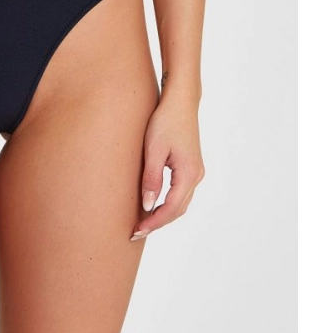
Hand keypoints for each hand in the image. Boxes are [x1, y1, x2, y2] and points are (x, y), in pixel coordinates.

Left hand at [130, 95, 204, 240]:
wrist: (180, 102)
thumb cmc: (165, 121)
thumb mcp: (153, 149)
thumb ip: (151, 178)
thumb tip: (147, 206)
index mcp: (189, 174)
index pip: (171, 209)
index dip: (154, 222)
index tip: (136, 230)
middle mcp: (196, 176)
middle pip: (178, 209)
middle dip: (157, 222)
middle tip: (136, 231)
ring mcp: (196, 171)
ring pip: (180, 202)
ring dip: (163, 214)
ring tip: (142, 222)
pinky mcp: (191, 166)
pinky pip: (180, 192)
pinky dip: (168, 203)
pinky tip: (153, 204)